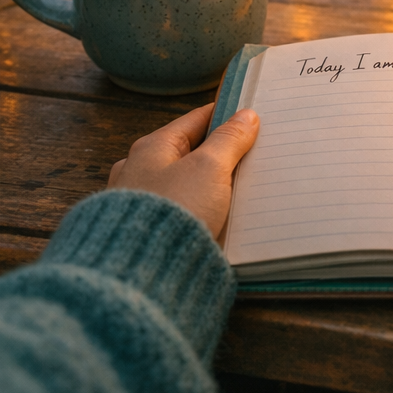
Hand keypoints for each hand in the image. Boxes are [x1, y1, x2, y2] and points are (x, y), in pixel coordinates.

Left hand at [108, 103, 258, 237]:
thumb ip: (229, 140)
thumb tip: (245, 117)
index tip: (253, 117)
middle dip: (220, 154)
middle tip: (252, 155)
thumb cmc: (172, 213)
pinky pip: (178, 210)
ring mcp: (140, 202)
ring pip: (185, 183)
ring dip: (210, 185)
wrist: (141, 276)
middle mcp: (139, 170)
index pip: (197, 119)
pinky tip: (217, 216)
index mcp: (152, 147)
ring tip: (239, 188)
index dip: (227, 116)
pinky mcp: (145, 231)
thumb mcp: (209, 168)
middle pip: (190, 152)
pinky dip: (198, 209)